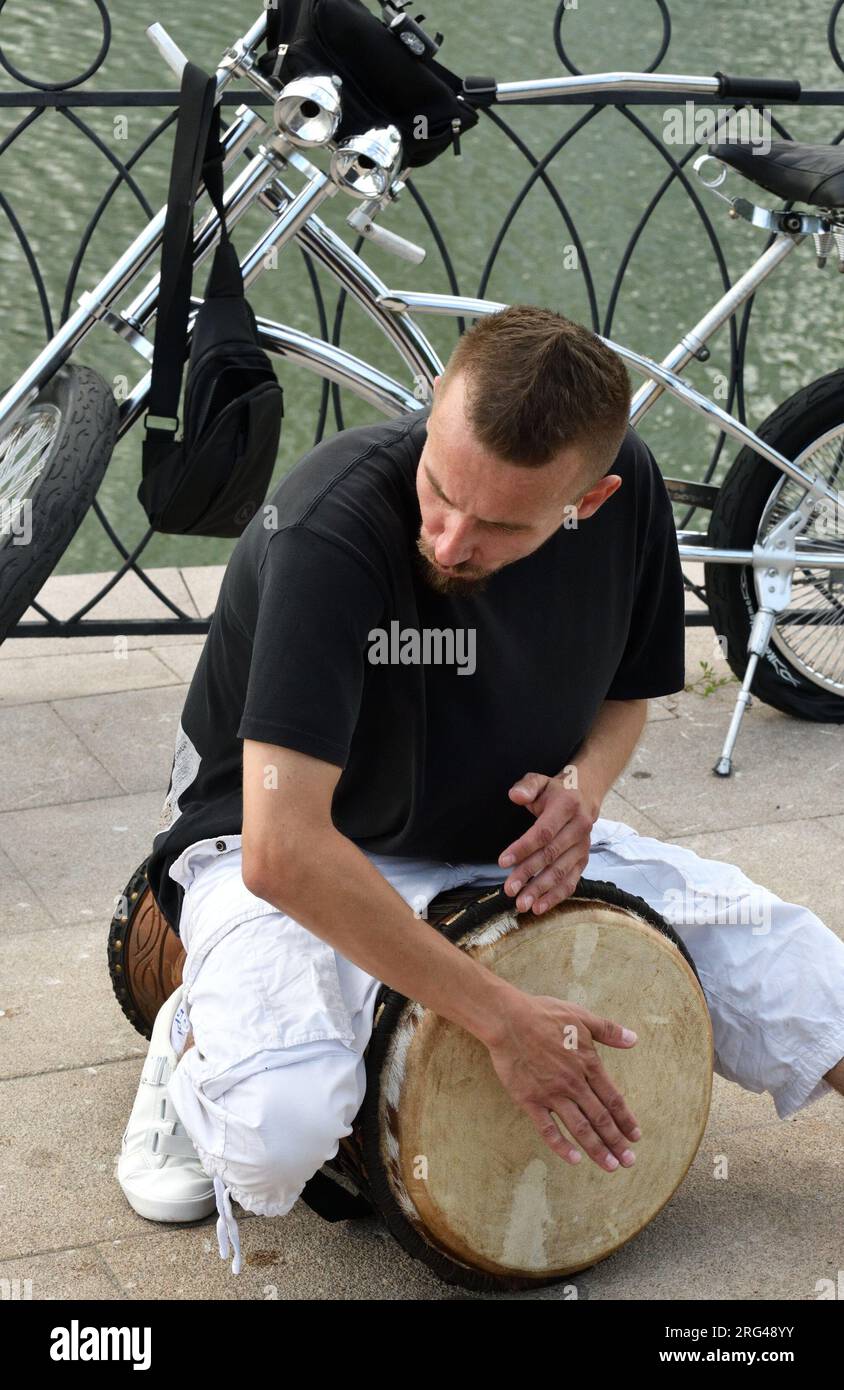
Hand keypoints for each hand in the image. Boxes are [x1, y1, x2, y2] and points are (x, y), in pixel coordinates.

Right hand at [484, 988, 640, 1170]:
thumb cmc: (544, 1015)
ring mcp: (552, 1094)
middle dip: (616, 1142)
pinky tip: (574, 1159)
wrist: (509, 1020)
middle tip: (629, 1162)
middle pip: (600, 1118)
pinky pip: (548, 1129)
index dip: (626, 1119)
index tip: (636, 1137)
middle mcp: (573, 1083)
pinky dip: (561, 1146)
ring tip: (610, 1166)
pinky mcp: (530, 1100)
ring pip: (580, 1127)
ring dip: (596, 1149)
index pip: (613, 1098)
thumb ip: (609, 1031)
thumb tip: (634, 1039)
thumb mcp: (581, 1017)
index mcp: (588, 1064)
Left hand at [498, 771, 595, 913]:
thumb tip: (515, 796)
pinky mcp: (584, 860)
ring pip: (561, 872)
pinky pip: (571, 881)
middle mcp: (579, 828)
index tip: (503, 861)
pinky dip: (556, 896)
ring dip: (541, 890)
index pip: (544, 832)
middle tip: (509, 889)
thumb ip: (527, 786)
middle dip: (529, 874)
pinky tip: (540, 907)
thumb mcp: (540, 781)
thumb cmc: (555, 790)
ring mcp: (583, 846)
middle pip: (551, 855)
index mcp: (567, 806)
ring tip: (522, 904)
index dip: (524, 847)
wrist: (584, 794)